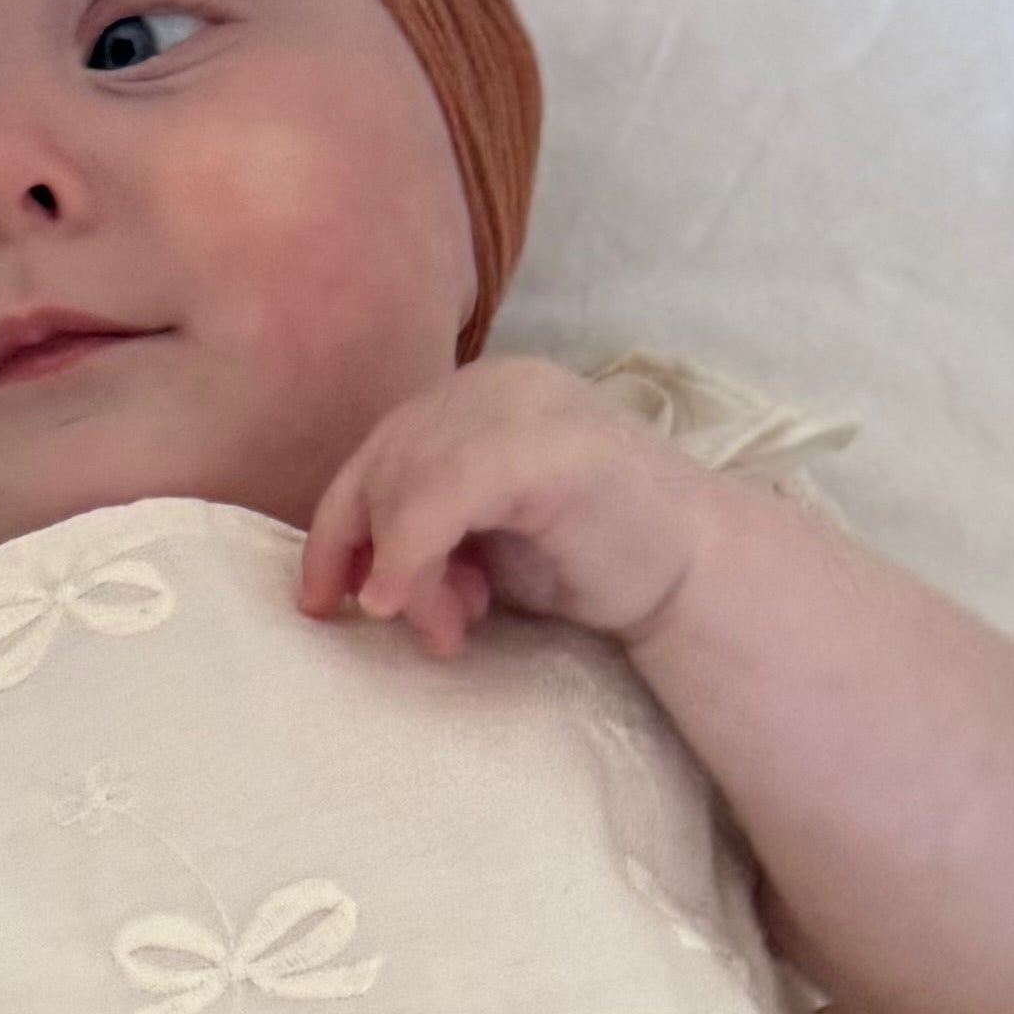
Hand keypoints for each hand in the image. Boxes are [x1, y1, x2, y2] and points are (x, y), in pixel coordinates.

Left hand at [294, 357, 736, 660]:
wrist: (693, 572)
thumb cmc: (590, 560)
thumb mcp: (485, 539)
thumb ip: (424, 533)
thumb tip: (352, 581)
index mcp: (478, 395)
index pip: (379, 455)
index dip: (335, 532)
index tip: (321, 603)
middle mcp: (495, 385)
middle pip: (384, 468)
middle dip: (373, 559)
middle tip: (404, 626)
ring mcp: (523, 408)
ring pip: (406, 484)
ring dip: (403, 571)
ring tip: (446, 629)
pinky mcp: (544, 449)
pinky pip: (442, 494)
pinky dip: (407, 552)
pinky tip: (399, 598)